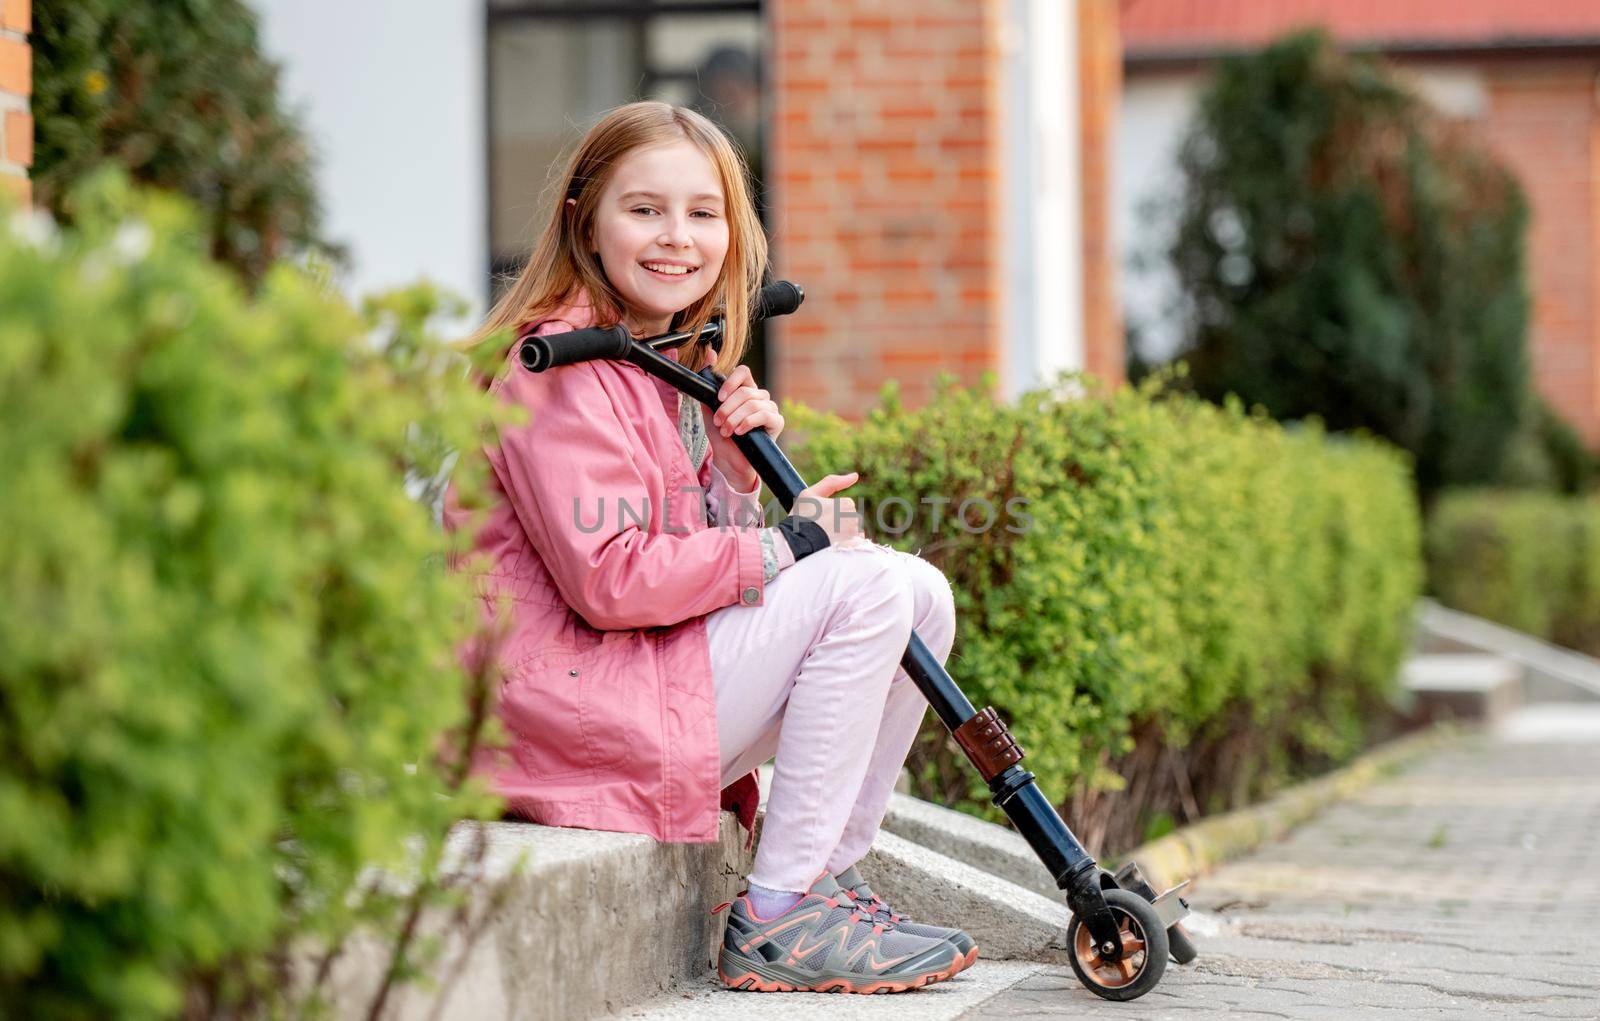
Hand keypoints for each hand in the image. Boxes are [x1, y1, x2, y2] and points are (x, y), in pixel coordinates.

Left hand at [708, 365, 783, 486]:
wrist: (729, 460)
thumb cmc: (721, 435)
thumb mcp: (710, 409)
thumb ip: (709, 386)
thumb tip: (710, 354)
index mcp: (745, 390)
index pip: (743, 372)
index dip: (731, 382)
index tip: (719, 398)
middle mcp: (759, 396)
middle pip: (745, 391)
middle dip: (727, 408)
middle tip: (719, 422)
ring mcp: (770, 408)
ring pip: (752, 403)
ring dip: (734, 418)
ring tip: (726, 430)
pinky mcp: (777, 422)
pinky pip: (764, 414)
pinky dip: (748, 422)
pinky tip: (739, 432)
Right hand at [793, 471, 864, 545]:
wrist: (795, 542)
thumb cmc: (801, 516)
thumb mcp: (810, 493)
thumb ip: (832, 482)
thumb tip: (855, 475)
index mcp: (846, 504)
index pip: (846, 505)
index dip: (832, 510)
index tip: (819, 516)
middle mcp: (853, 519)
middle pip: (851, 517)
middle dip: (840, 521)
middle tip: (821, 527)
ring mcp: (853, 535)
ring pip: (853, 530)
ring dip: (844, 532)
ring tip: (827, 536)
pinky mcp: (852, 547)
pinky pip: (856, 543)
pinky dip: (848, 543)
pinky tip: (834, 544)